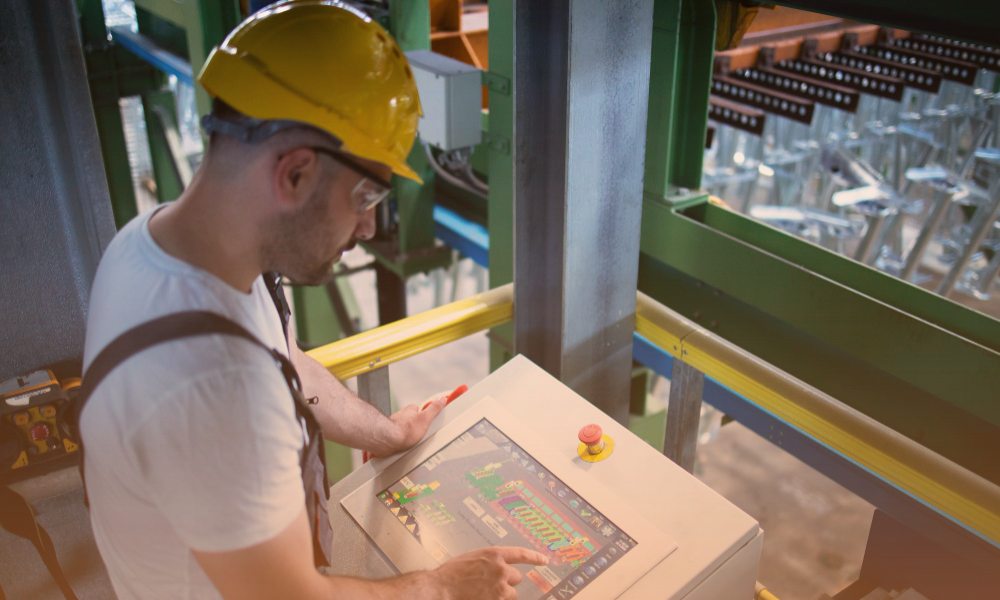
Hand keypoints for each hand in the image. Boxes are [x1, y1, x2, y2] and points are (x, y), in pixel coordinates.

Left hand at [383, 394, 447, 454]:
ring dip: (406, 435)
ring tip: (412, 443)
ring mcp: (393, 426)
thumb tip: (442, 399)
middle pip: (410, 420)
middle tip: (420, 436)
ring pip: (402, 429)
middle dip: (414, 427)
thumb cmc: (404, 430)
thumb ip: (434, 408)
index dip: (424, 416)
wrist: (387, 440)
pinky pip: (395, 438)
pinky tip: (402, 447)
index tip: (427, 422)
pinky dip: (398, 442)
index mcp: (409, 410)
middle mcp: (400, 416)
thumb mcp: (425, 418)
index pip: (419, 410)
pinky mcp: (388, 436)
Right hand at [431, 547, 548, 599]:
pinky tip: (483, 597)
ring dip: (502, 595)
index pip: (521, 554)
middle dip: (507, 582)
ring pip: (511, 593)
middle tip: (491, 585)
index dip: (534, 557)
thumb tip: (496, 568)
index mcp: (494, 554)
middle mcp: (501, 569)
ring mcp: (500, 587)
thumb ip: (488, 562)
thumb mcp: (472, 559)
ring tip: (484, 594)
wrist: (441, 588)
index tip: (544, 560)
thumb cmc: (451, 574)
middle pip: (516, 577)